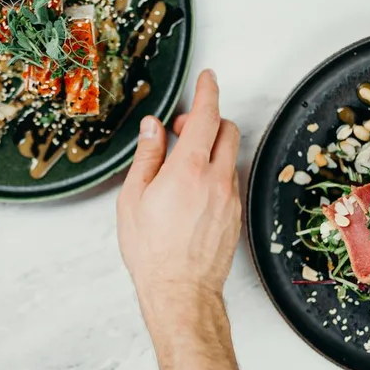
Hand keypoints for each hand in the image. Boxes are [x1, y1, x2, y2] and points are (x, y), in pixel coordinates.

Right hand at [117, 69, 241, 310]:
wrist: (181, 291)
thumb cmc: (153, 251)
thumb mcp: (134, 198)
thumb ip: (147, 156)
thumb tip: (154, 129)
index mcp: (189, 169)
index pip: (206, 116)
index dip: (208, 91)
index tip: (207, 78)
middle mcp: (217, 179)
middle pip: (226, 130)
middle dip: (208, 119)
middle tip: (182, 128)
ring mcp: (230, 197)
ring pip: (228, 156)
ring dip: (210, 148)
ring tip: (181, 166)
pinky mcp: (235, 215)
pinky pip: (228, 180)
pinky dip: (214, 172)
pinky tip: (192, 190)